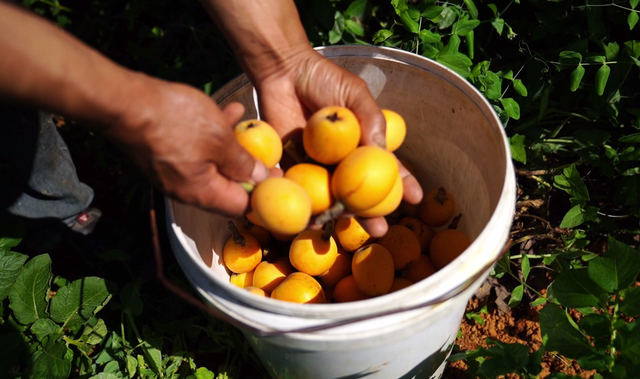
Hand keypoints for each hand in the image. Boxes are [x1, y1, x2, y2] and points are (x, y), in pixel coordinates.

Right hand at [103, 74, 268, 216]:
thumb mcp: (220, 139)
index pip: (240, 207)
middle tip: (266, 152)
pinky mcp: (162, 156)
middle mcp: (185, 190)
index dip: (263, 194)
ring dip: (231, 147)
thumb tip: (261, 180)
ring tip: (249, 125)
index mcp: (202, 194)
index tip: (279, 177)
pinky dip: (212, 136)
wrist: (123, 101)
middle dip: (248, 168)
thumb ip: (243, 163)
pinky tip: (228, 112)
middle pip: (227, 187)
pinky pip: (195, 152)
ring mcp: (171, 173)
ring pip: (211, 165)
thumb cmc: (176, 121)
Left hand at [253, 48, 422, 236]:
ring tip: (342, 228)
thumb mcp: (355, 95)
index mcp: (360, 146)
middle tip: (381, 231)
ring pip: (329, 198)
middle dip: (371, 214)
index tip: (415, 199)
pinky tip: (308, 218)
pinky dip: (301, 204)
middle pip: (358, 193)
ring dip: (336, 217)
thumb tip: (383, 151)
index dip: (402, 184)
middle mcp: (340, 162)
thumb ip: (371, 119)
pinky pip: (296, 189)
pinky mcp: (289, 166)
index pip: (385, 169)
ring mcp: (315, 167)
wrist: (284, 71)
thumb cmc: (324, 78)